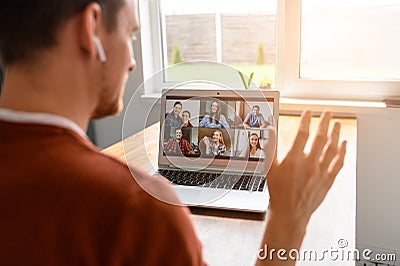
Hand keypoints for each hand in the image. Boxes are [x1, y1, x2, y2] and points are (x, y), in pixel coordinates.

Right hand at [264, 110, 345, 224]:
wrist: (289, 213)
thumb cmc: (278, 192)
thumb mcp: (269, 168)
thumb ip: (271, 148)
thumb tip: (271, 131)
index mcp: (294, 159)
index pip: (302, 133)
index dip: (306, 120)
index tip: (308, 112)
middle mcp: (309, 164)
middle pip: (320, 137)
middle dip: (325, 122)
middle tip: (327, 113)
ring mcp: (320, 172)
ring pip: (332, 148)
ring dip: (336, 134)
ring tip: (337, 124)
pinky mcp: (328, 180)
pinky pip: (338, 163)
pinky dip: (342, 152)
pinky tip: (344, 144)